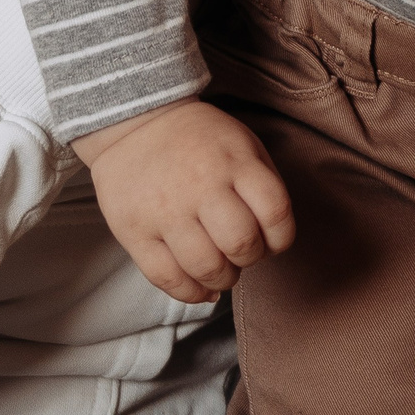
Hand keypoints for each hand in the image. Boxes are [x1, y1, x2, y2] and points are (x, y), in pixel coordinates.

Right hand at [73, 100, 294, 304]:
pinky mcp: (135, 231)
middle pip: (242, 245)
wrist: (134, 122)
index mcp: (236, 161)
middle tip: (240, 254)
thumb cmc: (198, 140)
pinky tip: (200, 287)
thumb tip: (271, 243)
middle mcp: (202, 185)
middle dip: (249, 259)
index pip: (276, 214)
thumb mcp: (242, 143)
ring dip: (223, 280)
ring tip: (220, 271)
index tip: (271, 241)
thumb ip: (263, 186)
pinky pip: (167, 278)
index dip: (281, 239)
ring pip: (207, 268)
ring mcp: (166, 210)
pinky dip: (190, 293)